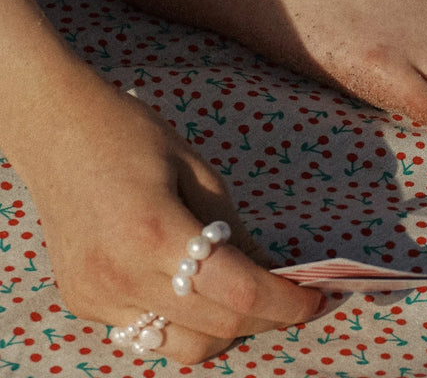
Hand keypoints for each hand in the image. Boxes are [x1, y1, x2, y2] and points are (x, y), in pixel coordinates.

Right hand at [21, 78, 322, 363]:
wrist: (58, 132)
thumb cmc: (134, 135)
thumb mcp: (198, 170)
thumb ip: (234, 230)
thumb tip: (272, 273)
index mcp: (156, 233)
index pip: (239, 293)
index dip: (286, 302)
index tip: (316, 297)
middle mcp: (121, 276)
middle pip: (216, 327)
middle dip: (266, 318)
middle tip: (293, 296)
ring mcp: (96, 297)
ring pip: (181, 347)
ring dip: (226, 330)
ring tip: (248, 297)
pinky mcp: (82, 303)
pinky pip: (147, 333)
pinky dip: (184, 322)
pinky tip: (198, 292)